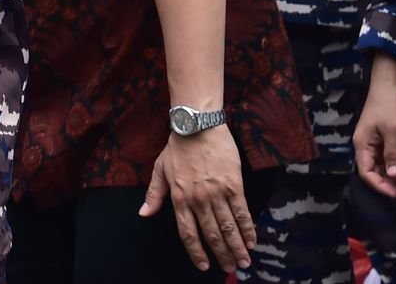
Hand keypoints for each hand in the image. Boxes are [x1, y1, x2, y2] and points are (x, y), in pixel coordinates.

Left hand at [140, 126, 252, 272]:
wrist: (198, 126)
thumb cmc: (178, 147)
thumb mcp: (159, 169)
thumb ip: (154, 194)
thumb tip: (143, 214)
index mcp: (179, 198)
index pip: (188, 233)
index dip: (196, 252)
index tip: (203, 265)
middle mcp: (198, 200)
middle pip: (211, 234)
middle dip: (221, 255)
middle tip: (230, 269)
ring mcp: (217, 194)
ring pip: (228, 227)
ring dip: (237, 247)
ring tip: (244, 261)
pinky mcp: (234, 186)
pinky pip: (242, 213)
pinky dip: (247, 229)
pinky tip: (251, 241)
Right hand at [354, 54, 395, 198]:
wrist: (390, 83)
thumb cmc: (389, 105)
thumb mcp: (392, 130)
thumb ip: (392, 153)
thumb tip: (392, 176)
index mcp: (363, 144)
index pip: (367, 172)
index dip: (381, 186)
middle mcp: (366, 146)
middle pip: (376, 172)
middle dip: (393, 183)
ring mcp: (375, 143)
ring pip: (384, 167)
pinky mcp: (383, 140)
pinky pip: (390, 158)